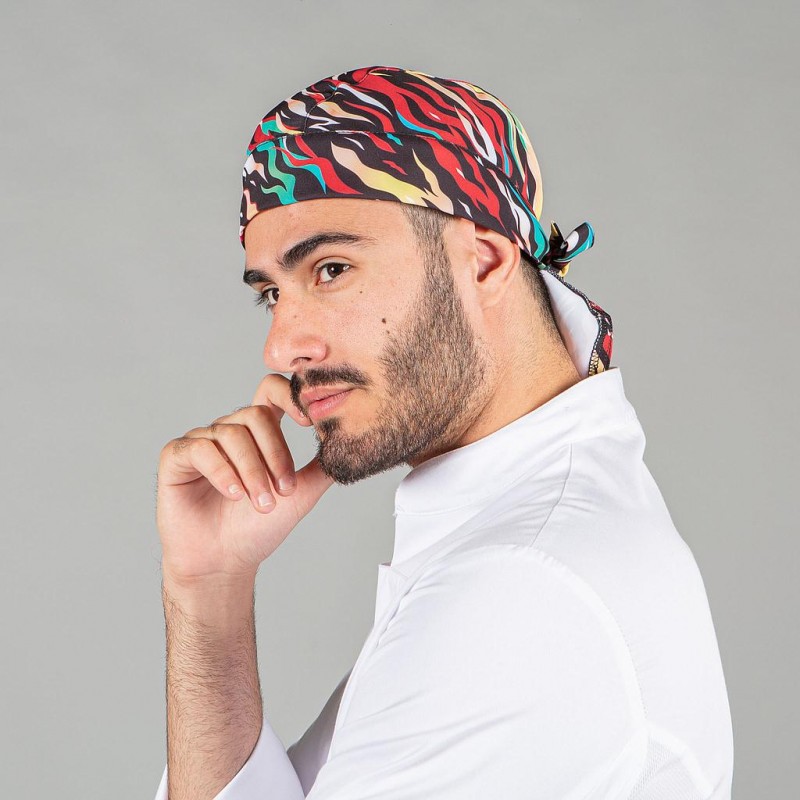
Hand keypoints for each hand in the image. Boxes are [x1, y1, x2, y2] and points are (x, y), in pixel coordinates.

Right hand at [155, 373, 333, 583]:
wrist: (224, 563)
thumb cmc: (257, 528)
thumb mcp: (299, 494)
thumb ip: (321, 467)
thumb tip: (347, 442)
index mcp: (258, 432)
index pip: (271, 392)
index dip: (290, 396)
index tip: (308, 422)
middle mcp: (229, 430)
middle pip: (255, 415)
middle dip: (275, 454)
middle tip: (283, 491)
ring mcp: (201, 441)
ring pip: (231, 434)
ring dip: (252, 471)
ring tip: (261, 503)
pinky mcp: (176, 457)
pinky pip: (200, 449)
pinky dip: (221, 471)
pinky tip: (233, 493)